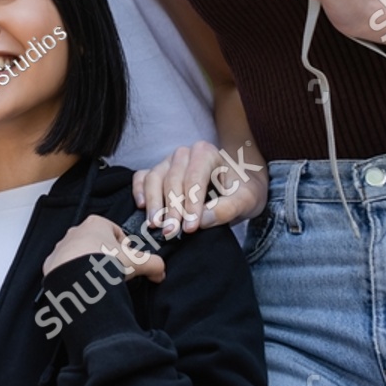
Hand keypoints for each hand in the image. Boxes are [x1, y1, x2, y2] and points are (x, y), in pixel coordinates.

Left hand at [44, 215, 165, 281]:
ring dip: (89, 267)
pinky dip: (75, 277)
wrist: (76, 279)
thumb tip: (160, 271)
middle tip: (116, 273)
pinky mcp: (51, 264)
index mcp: (96, 223)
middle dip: (107, 258)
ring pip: (80, 256)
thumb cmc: (104, 263)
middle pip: (97, 243)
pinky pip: (65, 269)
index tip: (129, 261)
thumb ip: (154, 264)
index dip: (125, 247)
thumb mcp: (138, 262)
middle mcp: (76, 232)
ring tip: (100, 282)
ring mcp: (62, 247)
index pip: (115, 231)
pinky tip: (84, 287)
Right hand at [133, 141, 268, 235]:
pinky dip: (139, 191)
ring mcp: (167, 162)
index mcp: (206, 153)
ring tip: (156, 225)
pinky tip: (142, 207)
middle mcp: (184, 154)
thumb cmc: (242, 191)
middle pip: (172, 180)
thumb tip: (202, 221)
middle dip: (172, 208)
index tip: (190, 228)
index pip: (194, 178)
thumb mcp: (246, 200)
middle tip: (171, 232)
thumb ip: (227, 209)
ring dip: (154, 203)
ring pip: (154, 178)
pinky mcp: (157, 171)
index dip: (190, 204)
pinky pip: (141, 178)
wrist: (239, 185)